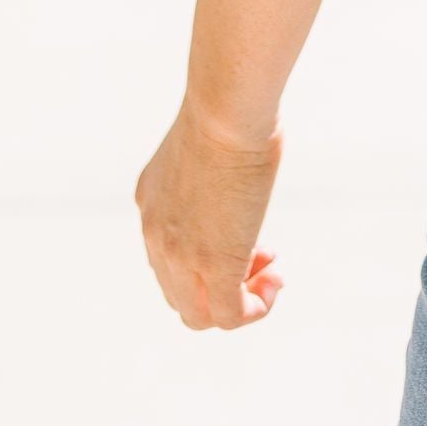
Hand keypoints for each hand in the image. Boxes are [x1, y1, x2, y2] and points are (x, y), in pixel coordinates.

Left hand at [136, 100, 284, 330]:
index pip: (168, 256)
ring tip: (271, 275)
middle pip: (180, 292)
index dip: (208, 255)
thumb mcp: (209, 141)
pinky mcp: (214, 267)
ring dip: (239, 301)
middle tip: (263, 254)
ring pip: (199, 314)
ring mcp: (180, 257)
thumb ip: (214, 166)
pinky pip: (229, 316)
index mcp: (151, 202)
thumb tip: (242, 153)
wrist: (226, 110)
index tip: (246, 231)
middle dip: (223, 281)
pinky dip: (254, 310)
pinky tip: (275, 282)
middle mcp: (155, 236)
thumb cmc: (230, 108)